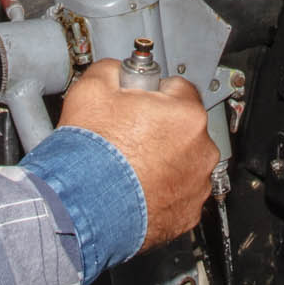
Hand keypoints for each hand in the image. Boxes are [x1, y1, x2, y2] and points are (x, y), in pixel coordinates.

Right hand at [58, 59, 217, 251]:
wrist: (82, 209)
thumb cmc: (90, 154)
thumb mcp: (92, 89)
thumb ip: (114, 70)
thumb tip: (120, 71)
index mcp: (186, 114)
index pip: (177, 88)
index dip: (153, 94)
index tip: (137, 104)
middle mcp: (202, 150)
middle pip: (184, 126)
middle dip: (161, 129)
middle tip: (128, 136)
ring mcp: (197, 185)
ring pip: (184, 161)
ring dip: (164, 161)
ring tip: (130, 166)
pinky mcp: (188, 214)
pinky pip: (179, 193)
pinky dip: (162, 191)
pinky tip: (137, 188)